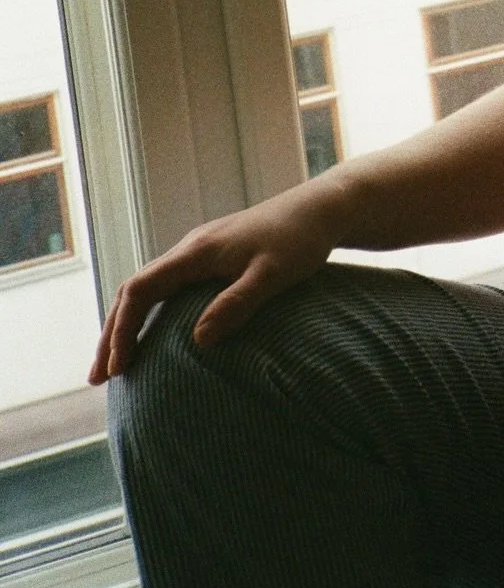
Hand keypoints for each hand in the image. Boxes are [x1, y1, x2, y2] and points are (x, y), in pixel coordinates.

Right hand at [88, 178, 342, 383]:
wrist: (321, 209)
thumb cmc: (301, 241)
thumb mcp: (273, 275)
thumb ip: (237, 304)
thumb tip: (198, 341)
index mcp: (196, 252)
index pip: (139, 290)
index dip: (123, 329)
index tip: (118, 366)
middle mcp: (190, 250)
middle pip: (133, 291)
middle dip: (112, 333)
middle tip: (98, 377)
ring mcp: (200, 252)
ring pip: (148, 289)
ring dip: (127, 324)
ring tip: (117, 364)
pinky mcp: (214, 258)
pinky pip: (167, 288)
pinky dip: (149, 314)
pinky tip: (154, 338)